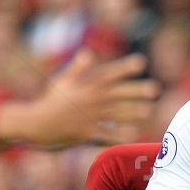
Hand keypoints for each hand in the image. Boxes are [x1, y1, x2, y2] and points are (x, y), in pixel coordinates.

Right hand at [0, 49, 157, 146]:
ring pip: (114, 114)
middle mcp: (89, 100)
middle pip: (116, 94)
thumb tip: (87, 53)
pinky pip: (105, 135)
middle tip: (155, 89)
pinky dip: (118, 135)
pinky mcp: (84, 134)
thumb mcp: (61, 82)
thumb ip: (77, 69)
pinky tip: (133, 135)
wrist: (34, 124)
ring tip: (148, 111)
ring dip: (132, 112)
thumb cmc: (51, 101)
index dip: (124, 67)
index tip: (141, 62)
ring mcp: (87, 117)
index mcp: (84, 85)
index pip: (108, 73)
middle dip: (136, 91)